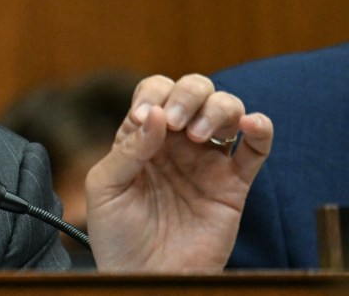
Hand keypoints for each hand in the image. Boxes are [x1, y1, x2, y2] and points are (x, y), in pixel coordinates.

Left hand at [85, 74, 272, 271]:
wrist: (145, 277)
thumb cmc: (118, 234)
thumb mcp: (106, 187)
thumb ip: (128, 149)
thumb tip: (156, 113)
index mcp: (142, 136)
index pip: (155, 92)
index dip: (154, 95)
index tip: (143, 119)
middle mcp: (176, 142)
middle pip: (194, 90)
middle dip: (187, 94)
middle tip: (176, 123)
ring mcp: (206, 161)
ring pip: (226, 109)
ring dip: (217, 109)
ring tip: (199, 136)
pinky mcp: (232, 185)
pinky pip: (256, 149)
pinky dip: (260, 128)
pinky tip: (251, 125)